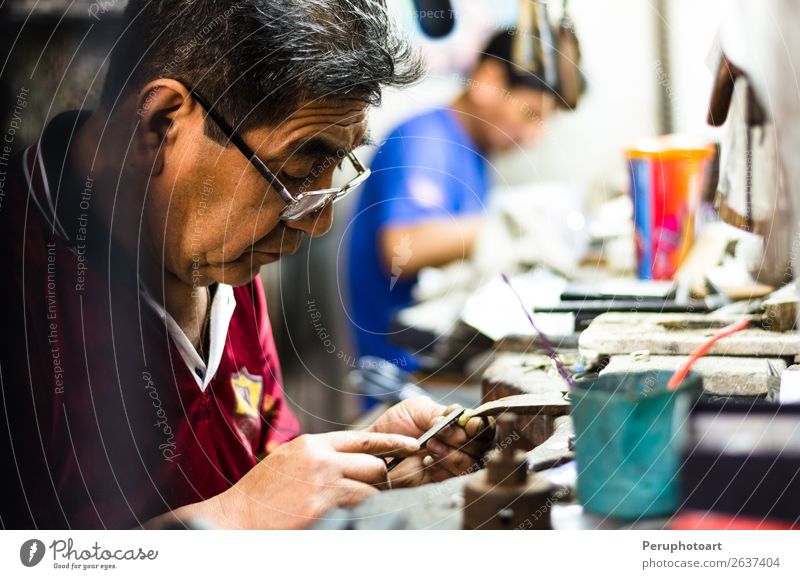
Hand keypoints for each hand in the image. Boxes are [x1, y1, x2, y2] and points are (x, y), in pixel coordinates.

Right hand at [180, 431, 418, 528]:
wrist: (235, 518)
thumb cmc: (260, 495)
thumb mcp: (288, 462)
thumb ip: (319, 457)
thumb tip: (348, 461)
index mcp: (313, 444)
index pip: (364, 437)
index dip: (392, 441)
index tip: (413, 445)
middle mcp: (321, 458)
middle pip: (374, 463)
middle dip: (380, 479)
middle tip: (377, 491)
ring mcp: (324, 482)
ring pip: (370, 488)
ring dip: (369, 500)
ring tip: (353, 509)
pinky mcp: (324, 506)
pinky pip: (358, 509)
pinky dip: (359, 515)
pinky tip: (347, 519)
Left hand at [367, 396, 494, 486]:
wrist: (375, 448)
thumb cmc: (395, 425)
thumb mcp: (417, 408)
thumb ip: (440, 412)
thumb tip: (458, 417)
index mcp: (457, 424)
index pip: (482, 426)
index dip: (480, 426)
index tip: (469, 425)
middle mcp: (459, 445)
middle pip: (481, 445)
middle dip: (461, 439)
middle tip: (439, 434)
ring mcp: (452, 464)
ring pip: (471, 463)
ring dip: (451, 453)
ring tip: (429, 447)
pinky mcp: (442, 482)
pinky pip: (455, 478)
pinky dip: (443, 468)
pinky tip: (427, 462)